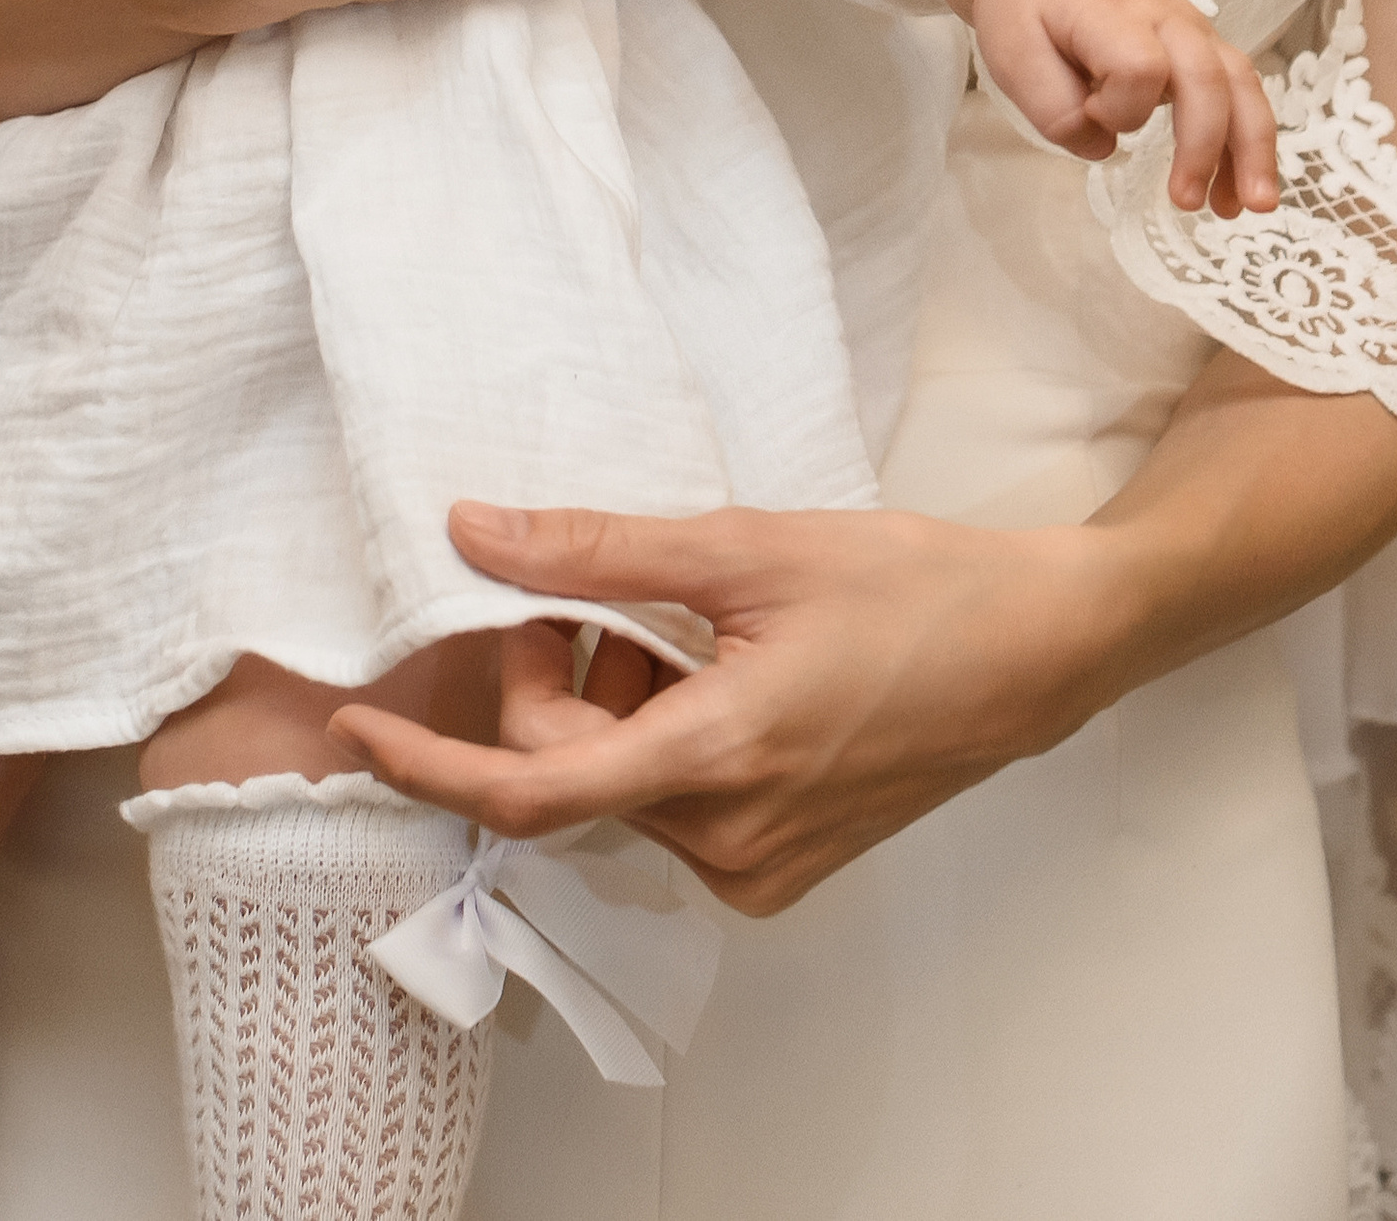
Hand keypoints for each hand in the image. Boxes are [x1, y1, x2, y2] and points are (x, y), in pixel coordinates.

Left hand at [330, 501, 1126, 915]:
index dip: (427, 767)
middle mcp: (728, 841)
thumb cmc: (912, 587)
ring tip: (687, 621)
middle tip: (597, 594)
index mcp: (716, 761)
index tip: (358, 726)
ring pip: (620, 786)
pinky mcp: (781, 864)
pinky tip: (719, 664)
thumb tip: (472, 530)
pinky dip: (661, 733)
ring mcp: (758, 865)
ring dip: (615, 702)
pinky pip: (671, 804)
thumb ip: (599, 548)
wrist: (1038, 648)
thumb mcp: (748, 546)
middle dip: (555, 678)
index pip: (529, 794)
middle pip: (572, 771)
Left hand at [970, 0, 1278, 213]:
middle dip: (1205, 147)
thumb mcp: (1013, 55)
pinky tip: (1241, 191)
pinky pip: (1242, 93)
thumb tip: (1104, 146)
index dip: (1120, 107)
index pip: (1140, 66)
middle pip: (1207, 78)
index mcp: (1113, 14)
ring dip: (1252, 149)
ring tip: (1252, 207)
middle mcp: (1167, 18)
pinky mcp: (1206, 48)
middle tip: (1186, 204)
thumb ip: (1054, 108)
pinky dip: (1251, 144)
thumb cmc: (1030, 7)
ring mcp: (1195, 30)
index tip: (1090, 113)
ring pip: (1242, 85)